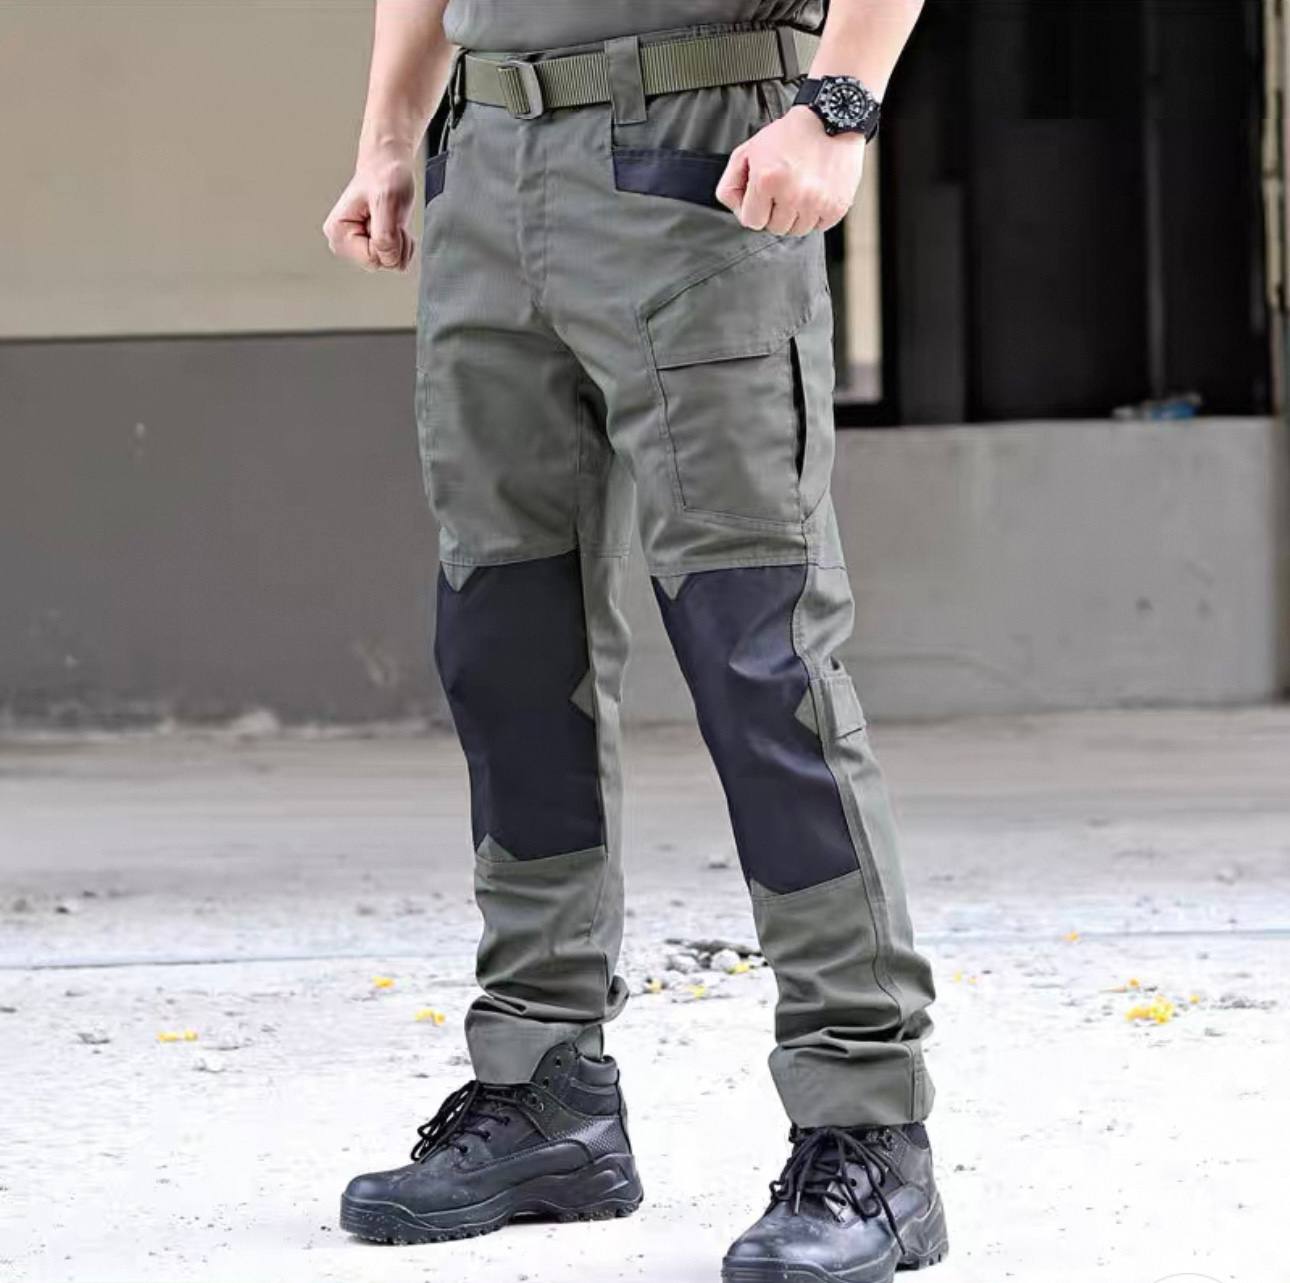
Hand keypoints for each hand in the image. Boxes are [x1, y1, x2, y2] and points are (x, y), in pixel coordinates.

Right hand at [323, 146, 416, 270]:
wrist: (388, 166)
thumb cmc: (384, 176)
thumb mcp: (386, 202)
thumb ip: (385, 235)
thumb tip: (387, 258)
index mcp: (338, 233)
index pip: (373, 259)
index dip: (388, 241)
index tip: (385, 218)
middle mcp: (344, 244)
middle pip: (382, 263)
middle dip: (395, 242)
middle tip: (390, 217)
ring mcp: (357, 247)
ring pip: (391, 262)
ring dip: (400, 242)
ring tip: (391, 218)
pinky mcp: (371, 247)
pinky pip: (396, 259)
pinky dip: (403, 243)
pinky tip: (394, 225)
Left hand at [716, 105, 864, 234]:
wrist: (832, 118)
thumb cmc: (790, 135)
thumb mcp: (749, 150)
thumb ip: (731, 183)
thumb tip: (736, 209)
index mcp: (768, 180)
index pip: (752, 221)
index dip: (754, 209)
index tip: (762, 196)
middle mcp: (793, 194)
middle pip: (775, 228)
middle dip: (775, 212)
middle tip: (783, 189)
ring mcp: (817, 202)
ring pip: (797, 231)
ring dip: (795, 216)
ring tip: (800, 190)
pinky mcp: (836, 206)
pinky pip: (819, 226)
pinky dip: (816, 214)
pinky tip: (815, 193)